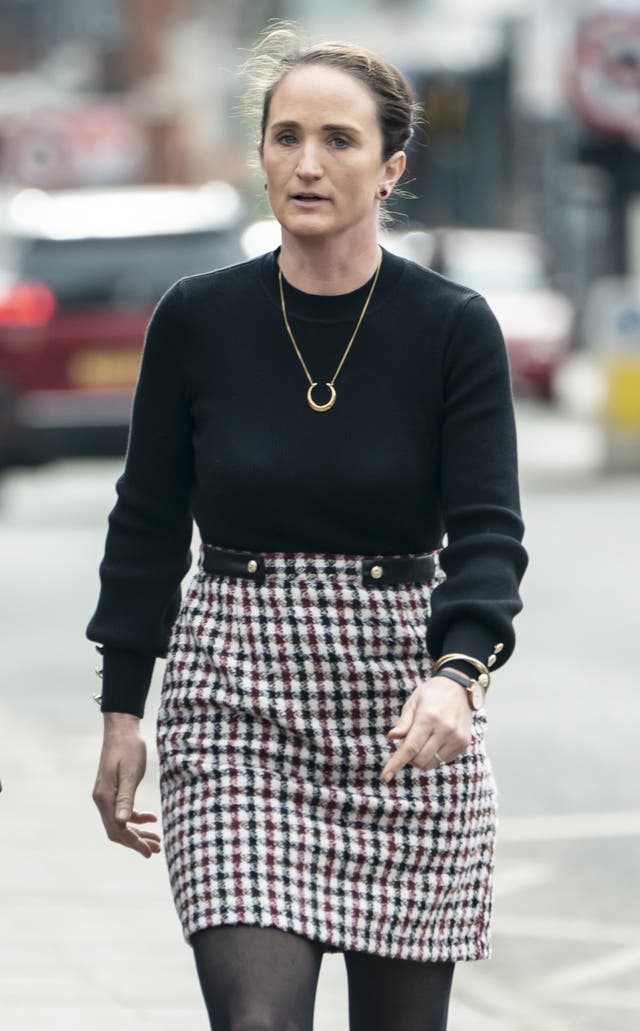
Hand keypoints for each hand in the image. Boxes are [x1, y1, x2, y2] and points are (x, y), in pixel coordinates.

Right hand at [92, 713, 160, 857]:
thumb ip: (126, 798)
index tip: (149, 852)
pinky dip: (135, 818)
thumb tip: (123, 823)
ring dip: (137, 832)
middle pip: (118, 830)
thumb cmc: (129, 748)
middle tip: (156, 849)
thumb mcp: (131, 773)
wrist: (122, 729)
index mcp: (105, 797)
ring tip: (156, 840)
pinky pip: (122, 810)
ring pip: (120, 822)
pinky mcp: (113, 789)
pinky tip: (151, 818)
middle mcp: (102, 799)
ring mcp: (106, 795)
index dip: (134, 843)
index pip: (118, 829)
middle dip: (137, 842)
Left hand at [381, 675, 472, 782]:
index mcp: (428, 718)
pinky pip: (443, 760)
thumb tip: (392, 737)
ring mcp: (456, 738)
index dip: (396, 764)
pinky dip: (434, 756)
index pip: (410, 748)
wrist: (458, 688)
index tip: (385, 777)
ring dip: (422, 758)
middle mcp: (445, 729)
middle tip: (408, 743)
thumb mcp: (413, 702)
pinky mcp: (464, 743)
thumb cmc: (431, 694)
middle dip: (409, 758)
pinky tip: (436, 739)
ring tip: (423, 740)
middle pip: (420, 760)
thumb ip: (403, 723)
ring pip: (431, 763)